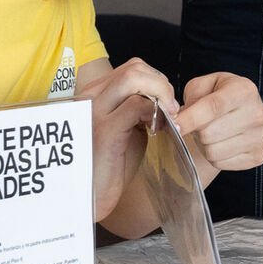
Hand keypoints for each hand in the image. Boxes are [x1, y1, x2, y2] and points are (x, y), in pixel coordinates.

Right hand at [76, 58, 178, 221]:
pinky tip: (159, 128)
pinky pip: (136, 105)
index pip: (132, 67)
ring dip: (161, 93)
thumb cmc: (109, 164)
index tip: (167, 104)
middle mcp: (91, 97)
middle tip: (173, 108)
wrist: (89, 195)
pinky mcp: (105, 130)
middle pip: (135, 67)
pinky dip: (156, 111)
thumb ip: (138, 109)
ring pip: (134, 78)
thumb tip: (163, 98)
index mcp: (95, 94)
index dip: (157, 81)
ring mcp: (95, 111)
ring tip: (169, 115)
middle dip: (162, 84)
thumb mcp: (125, 128)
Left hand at [179, 72, 262, 183]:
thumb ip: (191, 96)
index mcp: (244, 90)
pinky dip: (214, 157)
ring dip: (204, 145)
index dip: (190, 118)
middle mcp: (258, 113)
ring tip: (210, 133)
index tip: (174, 125)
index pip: (213, 107)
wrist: (239, 112)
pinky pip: (221, 163)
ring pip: (213, 151)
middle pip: (209, 133)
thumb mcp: (203, 86)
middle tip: (199, 124)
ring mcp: (261, 137)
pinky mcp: (259, 155)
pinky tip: (221, 144)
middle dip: (197, 131)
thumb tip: (178, 118)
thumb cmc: (217, 97)